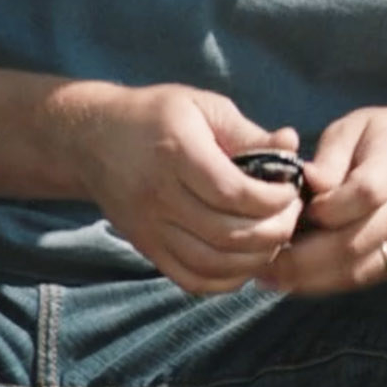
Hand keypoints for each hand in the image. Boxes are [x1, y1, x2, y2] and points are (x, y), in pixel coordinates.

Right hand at [63, 82, 305, 298]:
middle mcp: (161, 197)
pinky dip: (226, 280)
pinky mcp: (147, 249)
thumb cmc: (157, 115)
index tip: (291, 189)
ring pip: (211, 264)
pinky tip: (246, 260)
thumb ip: (247, 131)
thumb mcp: (203, 106)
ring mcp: (151, 229)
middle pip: (226, 234)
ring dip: (255, 259)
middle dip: (273, 230)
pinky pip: (191, 280)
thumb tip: (291, 144)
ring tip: (275, 237)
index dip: (272, 198)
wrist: (94, 141)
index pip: (231, 192)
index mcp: (178, 153)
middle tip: (292, 215)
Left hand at [263, 105, 386, 294]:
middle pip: (355, 243)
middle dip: (301, 259)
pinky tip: (296, 278)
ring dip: (309, 279)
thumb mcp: (358, 125)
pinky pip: (364, 279)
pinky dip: (327, 283)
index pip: (366, 193)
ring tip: (269, 275)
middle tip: (260, 261)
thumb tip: (306, 184)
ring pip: (358, 271)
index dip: (327, 209)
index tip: (295, 209)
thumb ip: (330, 156)